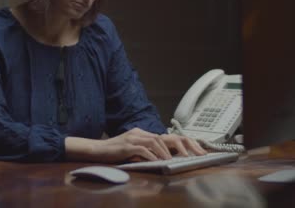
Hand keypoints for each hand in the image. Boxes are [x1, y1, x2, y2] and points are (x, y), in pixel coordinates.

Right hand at [65, 128, 206, 162]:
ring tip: (180, 159)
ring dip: (170, 151)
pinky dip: (153, 155)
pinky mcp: (128, 145)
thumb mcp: (134, 151)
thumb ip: (147, 152)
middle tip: (196, 154)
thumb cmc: (115, 152)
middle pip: (167, 137)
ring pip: (157, 142)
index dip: (184, 143)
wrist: (96, 149)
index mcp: (144, 134)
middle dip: (184, 145)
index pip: (168, 137)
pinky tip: (160, 161)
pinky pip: (144, 149)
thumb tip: (164, 158)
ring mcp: (134, 138)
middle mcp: (141, 133)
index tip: (197, 150)